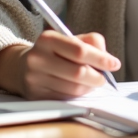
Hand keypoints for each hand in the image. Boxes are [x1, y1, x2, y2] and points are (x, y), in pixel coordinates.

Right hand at [0, 30, 120, 98]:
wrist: (23, 67)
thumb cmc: (55, 52)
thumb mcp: (70, 39)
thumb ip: (92, 42)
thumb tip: (108, 60)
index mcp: (47, 39)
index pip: (79, 50)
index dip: (100, 59)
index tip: (114, 64)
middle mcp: (38, 58)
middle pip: (78, 72)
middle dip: (97, 77)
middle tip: (104, 77)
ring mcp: (34, 79)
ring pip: (73, 89)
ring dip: (89, 87)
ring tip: (91, 82)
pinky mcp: (36, 96)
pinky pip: (65, 99)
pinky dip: (78, 95)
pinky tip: (78, 88)